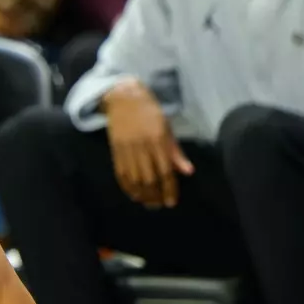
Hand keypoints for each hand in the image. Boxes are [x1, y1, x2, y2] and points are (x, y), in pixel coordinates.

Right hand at [103, 80, 192, 208]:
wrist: (124, 98)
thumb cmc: (150, 112)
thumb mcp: (166, 128)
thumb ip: (175, 151)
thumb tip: (187, 172)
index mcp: (158, 140)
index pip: (165, 171)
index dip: (169, 189)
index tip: (171, 202)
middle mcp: (142, 146)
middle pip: (149, 179)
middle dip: (155, 195)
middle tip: (159, 205)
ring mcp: (126, 149)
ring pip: (134, 179)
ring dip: (142, 195)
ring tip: (148, 203)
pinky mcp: (115, 150)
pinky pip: (120, 173)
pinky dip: (127, 187)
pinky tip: (133, 194)